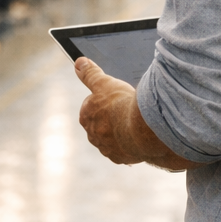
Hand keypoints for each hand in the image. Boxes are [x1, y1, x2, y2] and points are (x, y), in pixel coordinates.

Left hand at [75, 58, 202, 170]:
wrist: (141, 130)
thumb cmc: (121, 105)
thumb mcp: (105, 83)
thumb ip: (91, 74)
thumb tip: (79, 63)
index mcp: (86, 117)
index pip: (90, 106)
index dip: (104, 99)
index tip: (115, 98)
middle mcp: (92, 135)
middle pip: (102, 123)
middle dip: (112, 117)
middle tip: (126, 109)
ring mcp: (106, 148)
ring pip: (113, 138)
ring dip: (121, 131)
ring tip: (133, 123)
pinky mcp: (121, 158)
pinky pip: (125, 150)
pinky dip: (130, 144)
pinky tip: (139, 137)